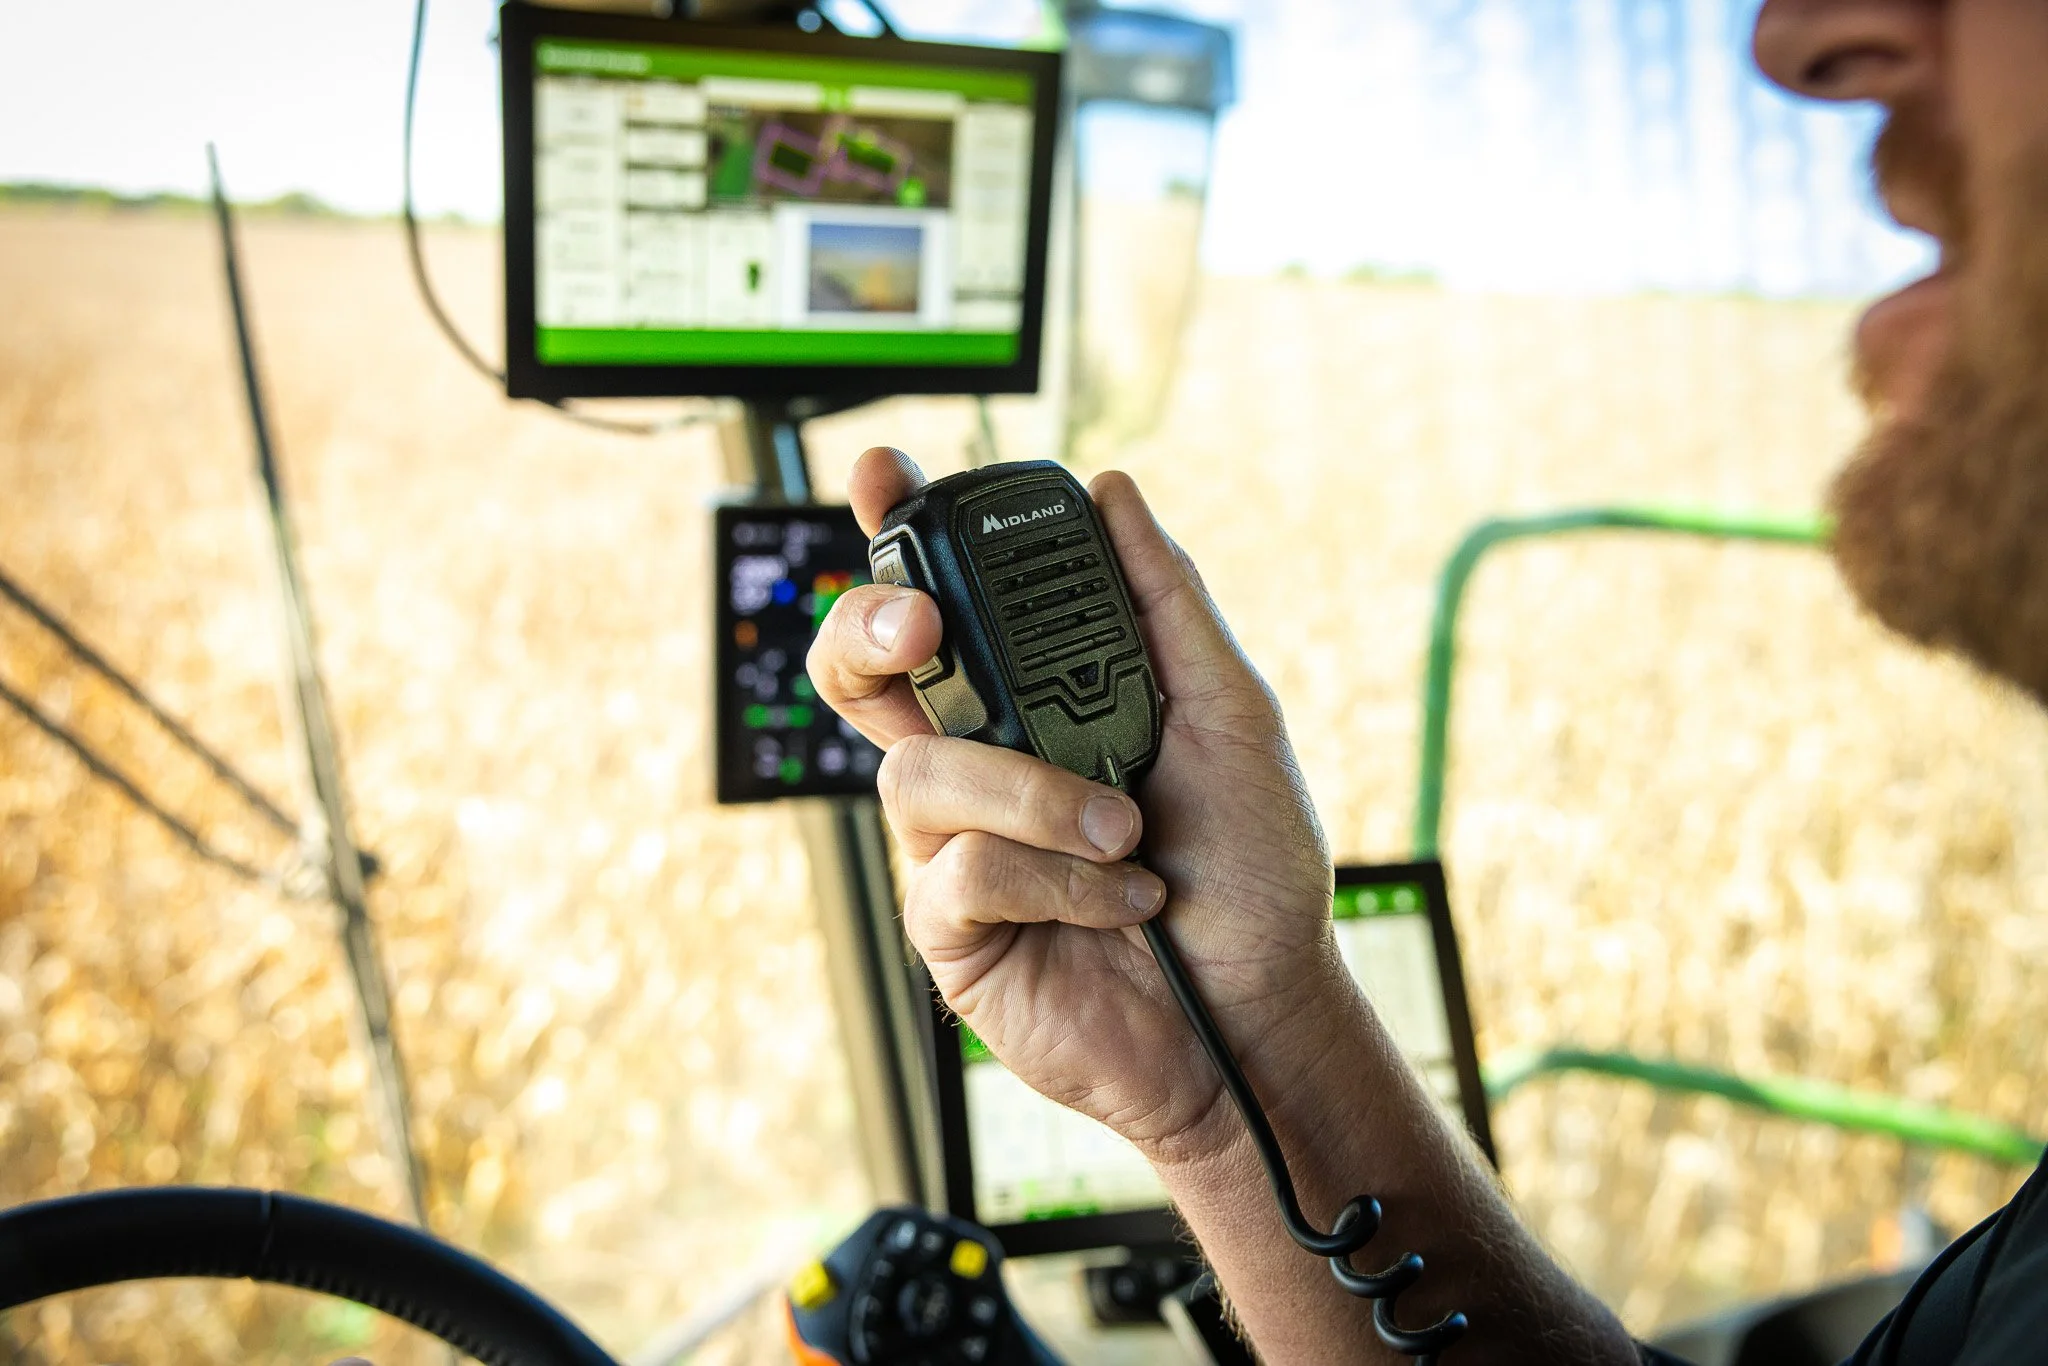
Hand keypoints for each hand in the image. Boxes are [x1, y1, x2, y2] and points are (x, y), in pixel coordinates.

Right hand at [809, 449, 1349, 1161]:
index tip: (885, 471)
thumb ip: (1165, 605)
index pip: (941, 603)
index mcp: (1032, 701)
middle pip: (861, 673)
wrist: (1263, 1009)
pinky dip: (1056, 876)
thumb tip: (1113, 490)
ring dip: (1035, 794)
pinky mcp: (952, 930)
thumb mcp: (1231, 715)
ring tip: (1128, 832)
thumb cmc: (1251, 869)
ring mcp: (954, 846)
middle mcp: (979, 764)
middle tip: (923, 623)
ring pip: (920, 772)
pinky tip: (1120, 899)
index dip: (892, 535)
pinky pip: (961, 868)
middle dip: (869, 628)